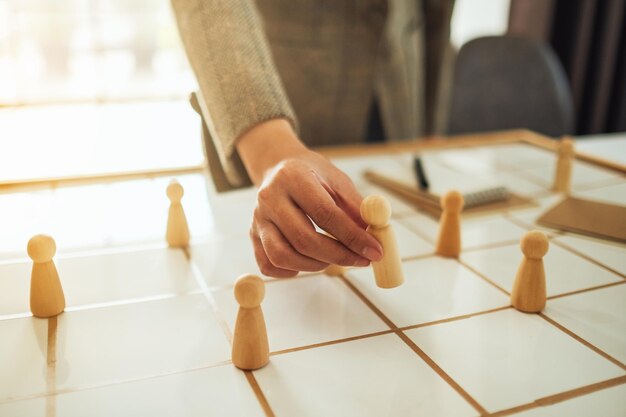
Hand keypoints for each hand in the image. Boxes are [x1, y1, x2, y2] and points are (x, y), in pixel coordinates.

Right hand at [236, 119, 382, 277]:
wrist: (278, 166)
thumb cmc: (312, 174)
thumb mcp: (337, 180)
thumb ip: (355, 206)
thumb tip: (374, 235)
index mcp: (293, 177)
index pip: (325, 214)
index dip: (352, 236)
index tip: (374, 251)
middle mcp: (270, 198)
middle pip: (303, 239)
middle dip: (338, 256)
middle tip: (360, 261)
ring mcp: (258, 218)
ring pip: (282, 256)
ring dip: (315, 265)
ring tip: (334, 258)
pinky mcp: (252, 235)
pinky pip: (268, 265)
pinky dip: (291, 271)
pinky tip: (308, 261)